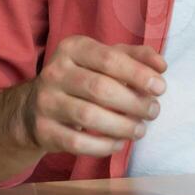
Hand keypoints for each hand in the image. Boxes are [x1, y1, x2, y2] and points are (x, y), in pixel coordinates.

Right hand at [15, 35, 166, 157]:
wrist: (34, 106)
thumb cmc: (82, 78)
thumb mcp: (104, 60)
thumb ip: (134, 57)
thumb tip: (161, 66)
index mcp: (72, 48)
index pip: (109, 58)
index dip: (138, 73)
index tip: (160, 87)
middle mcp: (55, 72)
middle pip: (100, 88)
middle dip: (133, 102)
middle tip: (153, 111)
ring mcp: (46, 101)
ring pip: (88, 117)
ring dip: (122, 126)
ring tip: (140, 130)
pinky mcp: (43, 130)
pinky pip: (77, 142)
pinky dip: (102, 146)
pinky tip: (118, 143)